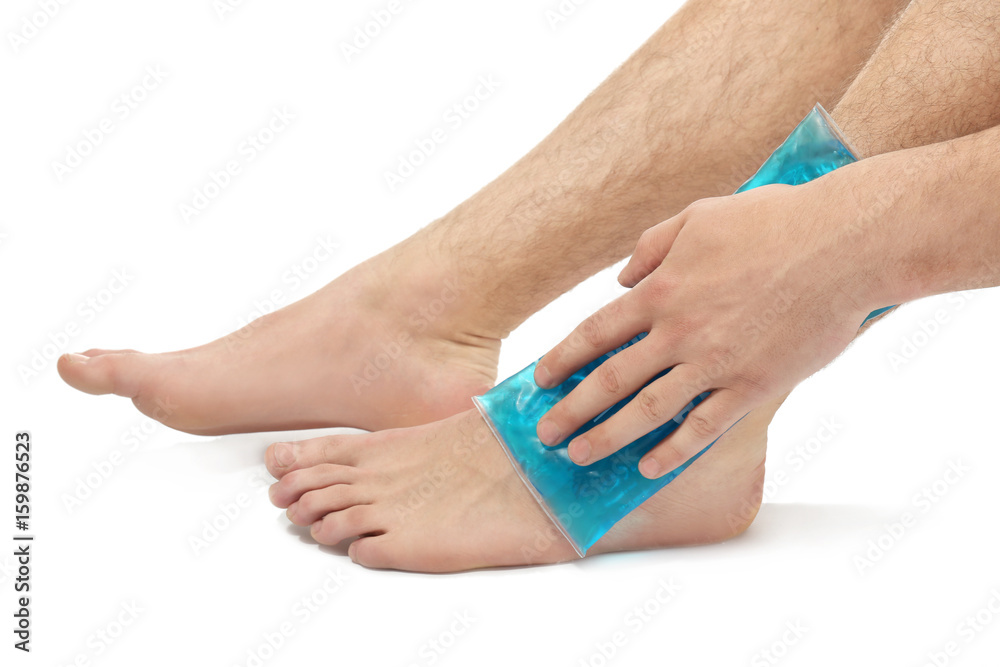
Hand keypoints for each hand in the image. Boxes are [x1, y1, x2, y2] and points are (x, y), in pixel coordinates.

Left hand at [533, 182, 882, 478]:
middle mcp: (678, 332)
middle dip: (572, 411)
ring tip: (580, 456)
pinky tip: (649, 467)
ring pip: (648, 411)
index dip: (562, 360)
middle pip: (610, 380)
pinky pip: (704, 428)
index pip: (594, 333)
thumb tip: (621, 279)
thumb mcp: (699, 216)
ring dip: (608, 438)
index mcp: (661, 290)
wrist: (843, 246)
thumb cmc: (773, 222)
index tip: (540, 382)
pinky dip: (673, 451)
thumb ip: (651, 246)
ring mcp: (714, 363)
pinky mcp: (752, 386)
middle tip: (545, 436)